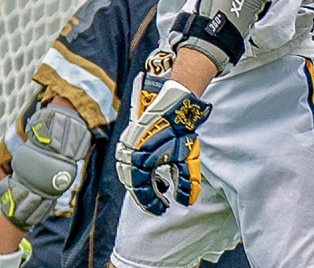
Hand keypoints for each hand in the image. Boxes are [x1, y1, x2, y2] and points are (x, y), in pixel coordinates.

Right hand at [115, 78, 210, 214]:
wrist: (174, 103)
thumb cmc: (180, 130)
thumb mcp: (187, 158)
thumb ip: (186, 182)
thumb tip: (186, 202)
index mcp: (141, 162)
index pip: (142, 192)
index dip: (152, 204)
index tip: (162, 209)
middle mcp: (129, 156)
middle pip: (134, 186)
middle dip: (148, 197)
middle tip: (161, 203)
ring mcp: (126, 147)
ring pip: (130, 175)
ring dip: (144, 185)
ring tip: (161, 188)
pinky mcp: (128, 140)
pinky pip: (129, 163)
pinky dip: (140, 172)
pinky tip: (155, 173)